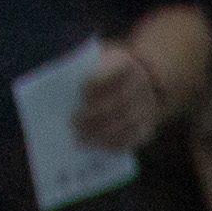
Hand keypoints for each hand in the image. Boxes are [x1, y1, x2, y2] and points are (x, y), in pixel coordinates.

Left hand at [69, 37, 174, 153]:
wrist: (138, 83)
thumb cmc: (106, 74)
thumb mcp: (97, 65)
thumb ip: (84, 74)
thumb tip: (64, 96)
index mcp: (125, 63)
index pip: (110, 74)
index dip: (94, 85)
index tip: (78, 95)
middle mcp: (141, 84)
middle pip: (117, 102)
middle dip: (94, 115)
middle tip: (73, 125)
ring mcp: (147, 106)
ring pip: (125, 123)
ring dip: (101, 134)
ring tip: (81, 141)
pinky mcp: (148, 126)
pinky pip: (133, 138)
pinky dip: (115, 144)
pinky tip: (98, 146)